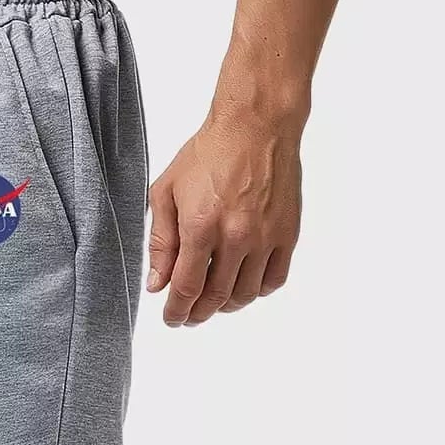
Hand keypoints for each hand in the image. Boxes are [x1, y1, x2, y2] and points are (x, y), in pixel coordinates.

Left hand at [146, 111, 303, 326]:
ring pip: (246, 294)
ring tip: (214, 300)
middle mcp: (236, 236)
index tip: (171, 318)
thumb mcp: (166, 192)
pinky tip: (244, 284)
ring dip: (226, 305)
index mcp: (201, 226)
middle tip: (189, 315)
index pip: (187, 288)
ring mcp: (265, 237)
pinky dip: (257, 290)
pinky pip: (274, 279)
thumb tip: (157, 284)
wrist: (256, 125)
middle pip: (216, 297)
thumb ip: (160, 242)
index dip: (177, 311)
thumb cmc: (209, 153)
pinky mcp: (287, 233)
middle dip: (198, 313)